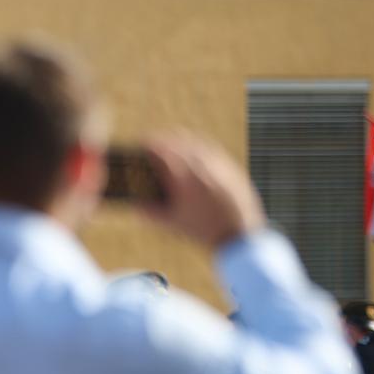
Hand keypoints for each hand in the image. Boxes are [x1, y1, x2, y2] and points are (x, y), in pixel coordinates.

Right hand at [142, 137, 265, 249]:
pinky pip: (212, 149)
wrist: (239, 235)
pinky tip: (195, 155)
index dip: (150, 143)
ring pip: (197, 141)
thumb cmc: (203, 230)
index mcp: (184, 177)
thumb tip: (135, 205)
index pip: (162, 149)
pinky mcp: (231, 168)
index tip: (142, 143)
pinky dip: (199, 148)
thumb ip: (150, 212)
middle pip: (179, 139)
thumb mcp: (172, 222)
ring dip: (182, 141)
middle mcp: (202, 166)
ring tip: (174, 146)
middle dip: (165, 139)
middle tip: (155, 143)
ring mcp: (219, 164)